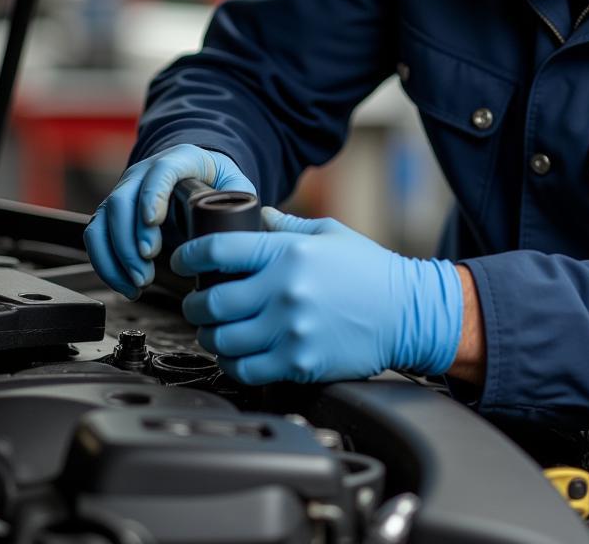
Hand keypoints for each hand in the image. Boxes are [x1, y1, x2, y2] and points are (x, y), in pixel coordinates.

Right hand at [84, 145, 255, 298]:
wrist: (196, 173)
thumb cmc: (216, 180)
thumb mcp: (234, 183)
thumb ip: (238, 199)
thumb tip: (240, 224)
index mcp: (179, 159)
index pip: (161, 171)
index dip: (153, 195)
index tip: (153, 222)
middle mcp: (144, 172)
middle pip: (124, 200)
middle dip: (130, 239)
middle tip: (146, 268)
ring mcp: (125, 191)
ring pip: (104, 221)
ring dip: (116, 257)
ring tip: (139, 282)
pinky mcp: (113, 214)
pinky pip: (96, 238)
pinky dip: (107, 265)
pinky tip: (126, 285)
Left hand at [170, 208, 462, 384]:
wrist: (407, 312)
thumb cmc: (372, 272)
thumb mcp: (330, 234)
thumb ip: (287, 226)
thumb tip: (255, 219)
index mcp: (288, 253)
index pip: (218, 251)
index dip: (188, 256)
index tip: (181, 262)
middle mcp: (284, 290)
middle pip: (212, 302)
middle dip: (195, 304)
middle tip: (197, 304)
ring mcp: (290, 329)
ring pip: (223, 340)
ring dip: (211, 336)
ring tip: (217, 331)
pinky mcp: (299, 361)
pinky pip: (245, 369)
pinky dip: (233, 363)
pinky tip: (238, 354)